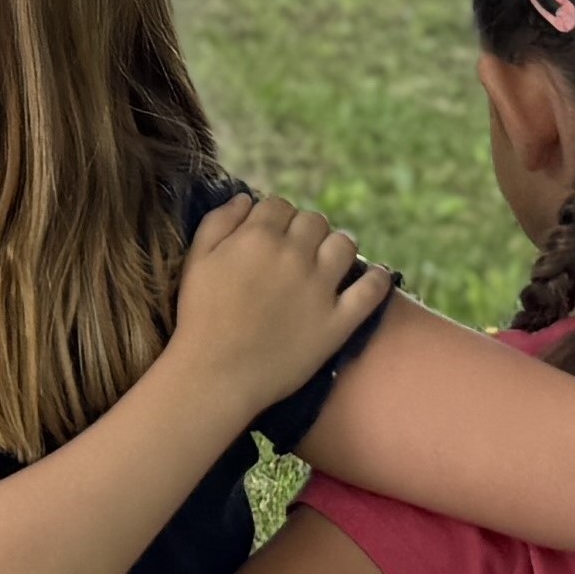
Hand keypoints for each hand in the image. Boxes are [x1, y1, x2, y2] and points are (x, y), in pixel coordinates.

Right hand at [158, 195, 391, 417]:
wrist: (215, 375)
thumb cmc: (199, 317)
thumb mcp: (196, 261)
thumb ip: (218, 222)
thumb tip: (246, 198)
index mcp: (258, 237)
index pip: (279, 205)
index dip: (274, 217)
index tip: (271, 233)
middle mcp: (294, 255)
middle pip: (314, 221)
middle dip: (305, 230)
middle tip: (297, 250)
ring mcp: (320, 288)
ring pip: (344, 245)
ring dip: (337, 246)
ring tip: (328, 261)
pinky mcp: (338, 321)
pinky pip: (371, 291)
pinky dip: (378, 279)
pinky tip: (376, 276)